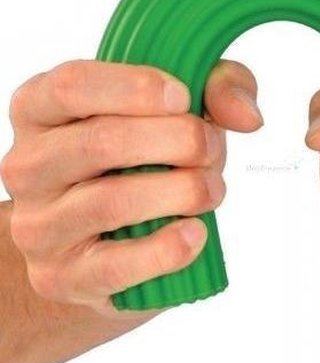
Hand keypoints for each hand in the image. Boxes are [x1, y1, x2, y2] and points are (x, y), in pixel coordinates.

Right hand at [0, 59, 262, 318]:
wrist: (108, 242)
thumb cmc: (143, 160)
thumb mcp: (177, 109)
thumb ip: (215, 89)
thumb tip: (248, 117)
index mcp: (41, 111)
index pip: (73, 85)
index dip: (136, 88)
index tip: (184, 97)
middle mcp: (27, 166)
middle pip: (101, 142)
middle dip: (179, 141)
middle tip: (213, 149)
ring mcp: (39, 226)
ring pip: (112, 201)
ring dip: (182, 190)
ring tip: (212, 189)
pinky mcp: (63, 277)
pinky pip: (118, 264)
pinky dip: (167, 248)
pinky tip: (196, 233)